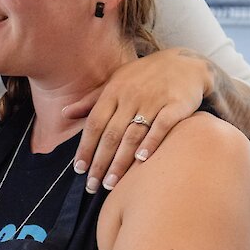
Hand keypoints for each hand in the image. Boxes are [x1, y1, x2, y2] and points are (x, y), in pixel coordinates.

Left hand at [64, 47, 210, 191]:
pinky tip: (141, 160)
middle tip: (92, 186)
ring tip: (111, 183)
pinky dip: (151, 142)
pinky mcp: (176, 105)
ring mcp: (154, 100)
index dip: (85, 147)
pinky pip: (162, 126)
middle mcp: (131, 96)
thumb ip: (91, 100)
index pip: (94, 124)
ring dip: (121, 161)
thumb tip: (64, 113)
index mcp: (113, 91)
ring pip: (133, 134)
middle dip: (100, 162)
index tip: (79, 170)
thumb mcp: (116, 81)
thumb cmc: (144, 76)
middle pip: (111, 134)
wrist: (185, 63)